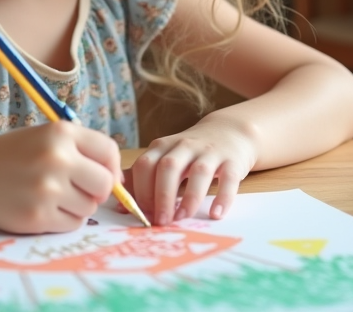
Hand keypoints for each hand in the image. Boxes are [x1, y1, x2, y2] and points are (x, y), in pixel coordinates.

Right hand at [0, 121, 120, 233]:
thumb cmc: (15, 154)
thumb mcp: (48, 137)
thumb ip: (83, 151)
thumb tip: (119, 181)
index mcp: (61, 133)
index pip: (109, 152)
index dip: (111, 167)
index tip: (100, 174)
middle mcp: (57, 158)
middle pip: (104, 184)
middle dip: (96, 189)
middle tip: (76, 188)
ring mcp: (48, 189)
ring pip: (89, 207)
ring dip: (77, 206)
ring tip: (52, 195)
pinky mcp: (38, 216)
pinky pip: (72, 224)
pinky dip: (63, 219)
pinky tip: (43, 207)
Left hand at [127, 117, 256, 225]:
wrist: (229, 132)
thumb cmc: (190, 153)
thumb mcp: (165, 158)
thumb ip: (143, 180)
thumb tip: (119, 207)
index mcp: (163, 146)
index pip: (145, 164)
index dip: (141, 190)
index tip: (141, 213)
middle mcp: (185, 146)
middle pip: (168, 167)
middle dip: (161, 196)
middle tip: (160, 221)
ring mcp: (210, 152)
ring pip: (198, 172)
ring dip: (189, 198)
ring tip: (182, 219)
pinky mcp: (233, 161)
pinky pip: (228, 178)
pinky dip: (222, 197)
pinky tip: (215, 214)